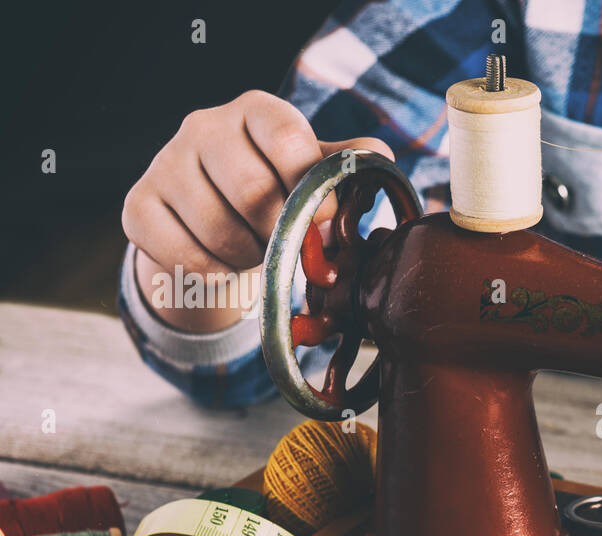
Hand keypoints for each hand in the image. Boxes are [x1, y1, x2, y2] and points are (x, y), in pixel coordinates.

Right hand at [122, 90, 392, 330]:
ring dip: (249, 257)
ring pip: (217, 229)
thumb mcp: (314, 175)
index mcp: (258, 111)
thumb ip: (344, 168)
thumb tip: (379, 158)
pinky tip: (226, 264)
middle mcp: (204, 126)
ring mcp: (165, 163)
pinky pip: (183, 254)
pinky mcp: (138, 205)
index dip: (310, 185)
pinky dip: (215, 273)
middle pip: (251, 191)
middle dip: (280, 233)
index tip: (322, 216)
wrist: (216, 223)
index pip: (287, 137)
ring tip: (259, 254)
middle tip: (290, 246)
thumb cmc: (279, 192)